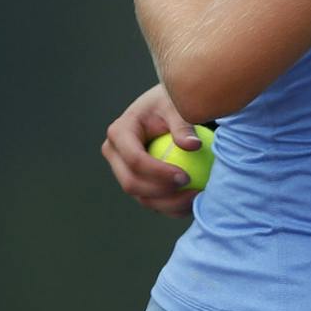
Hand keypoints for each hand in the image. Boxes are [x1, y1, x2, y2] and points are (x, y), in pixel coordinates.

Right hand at [100, 83, 202, 217]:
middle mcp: (115, 154)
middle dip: (161, 193)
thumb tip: (193, 146)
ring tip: (196, 197)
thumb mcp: (177, 108)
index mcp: (119, 133)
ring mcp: (122, 171)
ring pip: (141, 197)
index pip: (134, 160)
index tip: (185, 176)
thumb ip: (183, 126)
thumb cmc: (171, 103)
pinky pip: (152, 201)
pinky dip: (172, 207)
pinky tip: (193, 202)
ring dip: (169, 204)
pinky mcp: (136, 181)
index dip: (158, 173)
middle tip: (191, 189)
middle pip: (131, 183)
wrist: (164, 109)